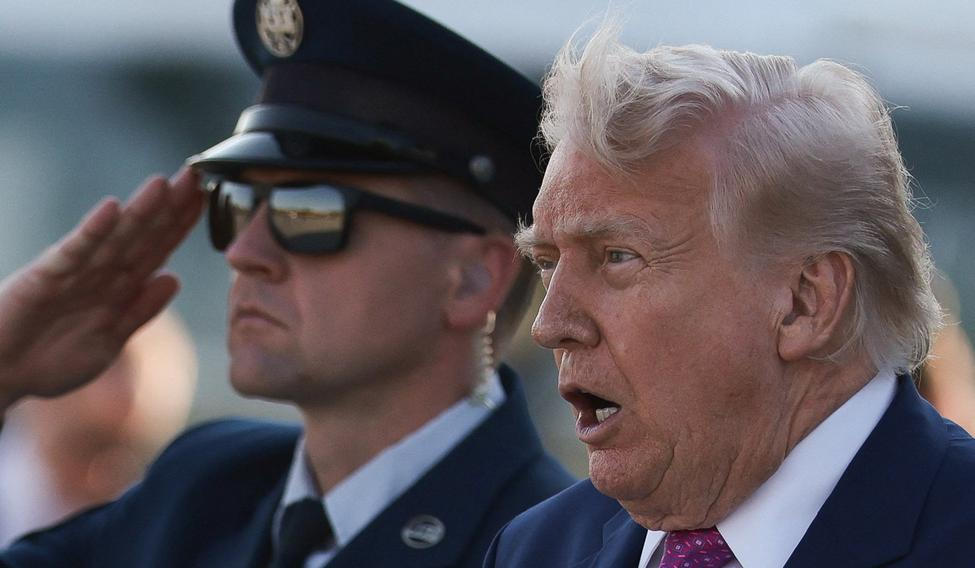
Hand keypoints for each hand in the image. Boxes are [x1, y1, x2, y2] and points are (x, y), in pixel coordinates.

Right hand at [0, 168, 204, 411]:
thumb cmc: (47, 359)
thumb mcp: (109, 339)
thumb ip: (141, 310)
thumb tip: (174, 279)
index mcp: (117, 286)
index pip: (156, 248)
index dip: (181, 224)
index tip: (207, 199)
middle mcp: (98, 273)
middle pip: (141, 233)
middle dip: (170, 206)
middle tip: (198, 174)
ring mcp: (71, 272)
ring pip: (113, 237)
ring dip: (139, 210)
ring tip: (163, 183)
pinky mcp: (43, 278)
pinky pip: (72, 252)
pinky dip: (92, 231)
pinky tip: (111, 210)